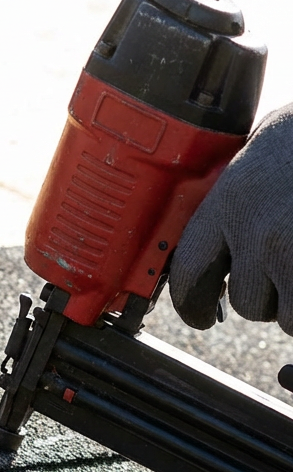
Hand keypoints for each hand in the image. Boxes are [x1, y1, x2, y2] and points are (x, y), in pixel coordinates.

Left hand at [171, 103, 292, 332]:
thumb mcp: (259, 156)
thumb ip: (233, 200)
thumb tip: (216, 240)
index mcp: (230, 203)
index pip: (188, 271)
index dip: (192, 302)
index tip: (200, 314)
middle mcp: (258, 234)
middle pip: (247, 303)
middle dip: (266, 295)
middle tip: (283, 269)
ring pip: (288, 316)